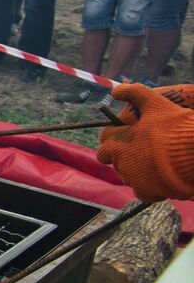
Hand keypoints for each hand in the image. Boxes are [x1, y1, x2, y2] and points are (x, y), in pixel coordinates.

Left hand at [97, 84, 193, 201]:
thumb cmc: (177, 128)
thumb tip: (115, 89)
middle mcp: (121, 163)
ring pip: (127, 173)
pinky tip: (159, 175)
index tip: (127, 133)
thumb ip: (135, 94)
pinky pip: (141, 190)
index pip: (106, 139)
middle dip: (121, 152)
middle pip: (111, 158)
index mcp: (118, 143)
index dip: (116, 134)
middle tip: (139, 147)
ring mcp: (133, 180)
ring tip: (153, 159)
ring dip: (135, 167)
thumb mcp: (156, 104)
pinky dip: (148, 184)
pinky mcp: (147, 193)